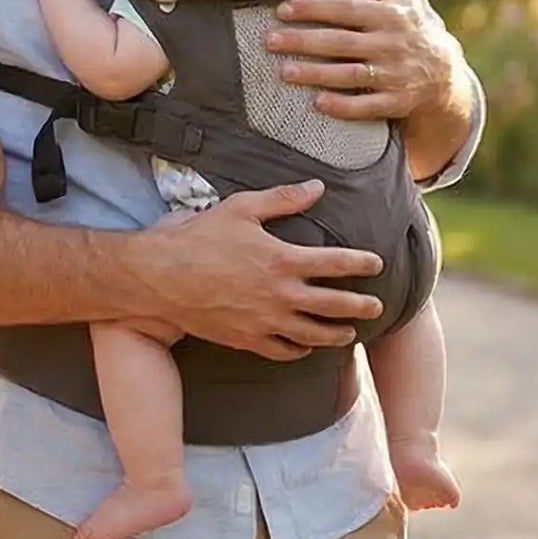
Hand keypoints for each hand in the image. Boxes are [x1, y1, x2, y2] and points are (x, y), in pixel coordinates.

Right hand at [122, 179, 383, 359]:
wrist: (161, 278)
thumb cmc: (198, 239)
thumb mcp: (240, 209)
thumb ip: (283, 199)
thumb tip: (317, 187)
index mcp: (282, 259)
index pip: (337, 263)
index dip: (361, 263)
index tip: (376, 263)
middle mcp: (280, 295)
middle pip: (334, 305)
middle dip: (360, 306)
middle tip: (376, 306)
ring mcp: (265, 321)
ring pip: (314, 335)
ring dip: (337, 334)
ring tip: (350, 334)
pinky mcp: (247, 339)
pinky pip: (283, 351)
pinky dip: (300, 351)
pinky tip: (306, 347)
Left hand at [263, 0, 460, 122]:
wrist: (445, 74)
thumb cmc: (411, 26)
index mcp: (388, 15)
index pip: (345, 9)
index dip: (314, 8)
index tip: (282, 9)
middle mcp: (390, 44)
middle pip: (341, 42)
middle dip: (304, 41)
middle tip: (268, 40)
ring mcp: (394, 75)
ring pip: (350, 75)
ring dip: (317, 74)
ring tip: (283, 71)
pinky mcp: (396, 102)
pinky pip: (369, 106)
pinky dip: (345, 106)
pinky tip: (318, 104)